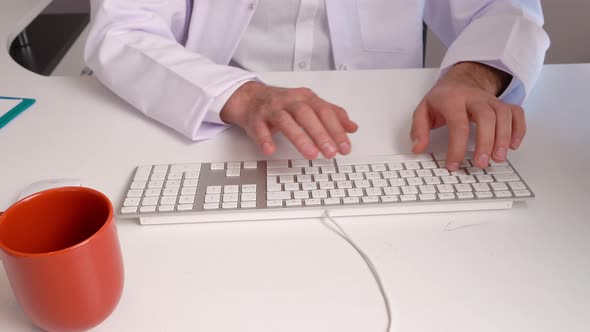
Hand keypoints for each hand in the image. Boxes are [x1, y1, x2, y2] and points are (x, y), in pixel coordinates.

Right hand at [220, 81, 357, 158]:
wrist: (252, 98)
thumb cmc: (285, 104)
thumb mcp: (311, 105)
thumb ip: (333, 115)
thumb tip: (352, 128)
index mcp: (306, 98)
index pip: (325, 111)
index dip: (336, 129)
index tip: (345, 147)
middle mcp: (290, 101)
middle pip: (307, 114)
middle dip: (320, 134)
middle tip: (331, 152)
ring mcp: (272, 109)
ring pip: (286, 121)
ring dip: (299, 138)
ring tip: (311, 154)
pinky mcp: (256, 119)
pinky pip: (260, 129)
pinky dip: (265, 139)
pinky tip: (271, 150)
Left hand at [410, 62, 524, 170]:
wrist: (460, 80)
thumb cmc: (442, 99)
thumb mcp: (423, 110)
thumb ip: (419, 129)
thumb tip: (417, 148)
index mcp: (452, 99)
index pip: (458, 124)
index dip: (457, 147)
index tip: (454, 165)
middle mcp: (474, 98)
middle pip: (486, 116)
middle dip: (486, 141)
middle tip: (481, 163)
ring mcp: (491, 100)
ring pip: (503, 115)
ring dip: (504, 138)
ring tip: (498, 158)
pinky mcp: (503, 104)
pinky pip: (516, 113)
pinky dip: (519, 129)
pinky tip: (514, 146)